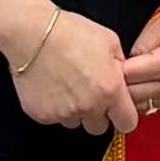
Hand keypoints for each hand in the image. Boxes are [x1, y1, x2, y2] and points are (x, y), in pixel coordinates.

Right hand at [5, 11, 140, 142]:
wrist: (31, 34)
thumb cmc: (70, 32)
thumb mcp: (109, 41)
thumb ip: (120, 67)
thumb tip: (122, 79)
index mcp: (111, 90)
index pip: (127, 123)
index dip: (123, 116)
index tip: (117, 110)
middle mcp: (89, 107)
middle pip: (99, 127)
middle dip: (97, 114)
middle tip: (88, 93)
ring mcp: (64, 113)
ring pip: (75, 123)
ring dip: (74, 111)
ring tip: (66, 85)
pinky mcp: (42, 115)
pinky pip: (53, 119)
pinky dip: (53, 108)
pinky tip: (50, 86)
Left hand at [116, 0, 159, 125]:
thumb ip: (143, 41)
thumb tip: (126, 59)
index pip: (128, 76)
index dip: (111, 69)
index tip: (102, 60)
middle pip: (132, 96)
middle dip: (116, 86)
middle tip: (105, 71)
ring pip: (142, 106)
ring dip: (128, 95)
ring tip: (120, 79)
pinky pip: (155, 106)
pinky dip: (143, 98)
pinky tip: (138, 84)